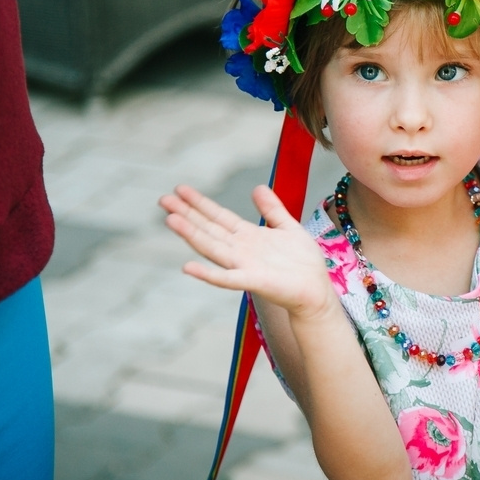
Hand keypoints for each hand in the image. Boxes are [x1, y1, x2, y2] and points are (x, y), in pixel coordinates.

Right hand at [159, 184, 334, 317]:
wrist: (316, 291)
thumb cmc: (303, 263)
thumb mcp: (288, 227)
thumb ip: (272, 209)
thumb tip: (257, 188)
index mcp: (248, 237)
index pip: (219, 216)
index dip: (200, 203)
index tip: (180, 189)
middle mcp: (241, 250)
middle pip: (209, 229)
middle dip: (187, 214)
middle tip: (163, 199)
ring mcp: (244, 266)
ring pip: (212, 248)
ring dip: (191, 235)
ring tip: (171, 220)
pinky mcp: (254, 282)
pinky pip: (228, 278)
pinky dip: (208, 274)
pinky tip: (188, 268)